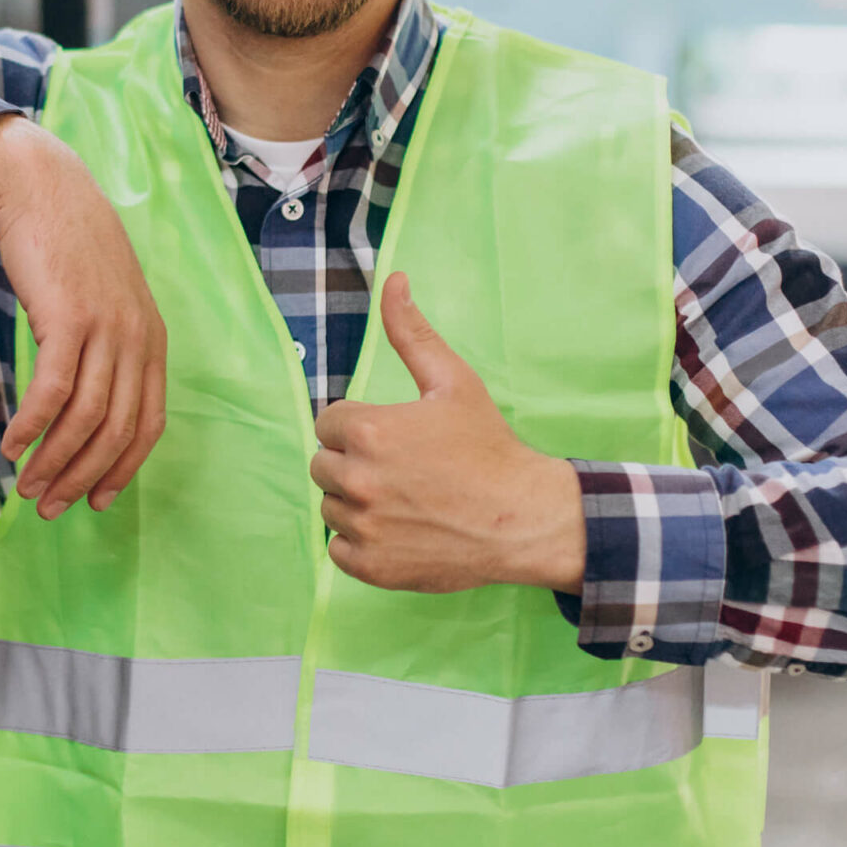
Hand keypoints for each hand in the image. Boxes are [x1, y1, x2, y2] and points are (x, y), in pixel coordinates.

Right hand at [0, 115, 166, 518]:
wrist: (44, 187)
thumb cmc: (67, 247)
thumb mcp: (102, 301)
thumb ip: (104, 349)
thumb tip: (80, 409)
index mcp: (151, 339)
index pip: (148, 423)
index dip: (122, 469)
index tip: (95, 500)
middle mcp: (137, 338)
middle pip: (117, 430)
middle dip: (83, 478)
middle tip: (51, 506)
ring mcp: (106, 327)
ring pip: (86, 418)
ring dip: (53, 461)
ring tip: (25, 486)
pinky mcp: (69, 317)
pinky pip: (53, 390)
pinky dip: (33, 425)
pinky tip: (11, 444)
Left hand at [309, 272, 586, 593]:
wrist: (524, 518)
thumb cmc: (488, 447)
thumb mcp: (453, 381)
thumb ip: (412, 332)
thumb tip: (394, 279)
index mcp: (367, 431)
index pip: (328, 423)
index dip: (360, 427)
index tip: (396, 437)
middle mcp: (357, 480)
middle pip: (323, 464)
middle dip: (353, 462)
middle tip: (401, 469)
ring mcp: (363, 528)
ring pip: (330, 507)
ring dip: (356, 503)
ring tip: (403, 499)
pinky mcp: (371, 567)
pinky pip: (338, 551)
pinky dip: (360, 543)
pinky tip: (398, 530)